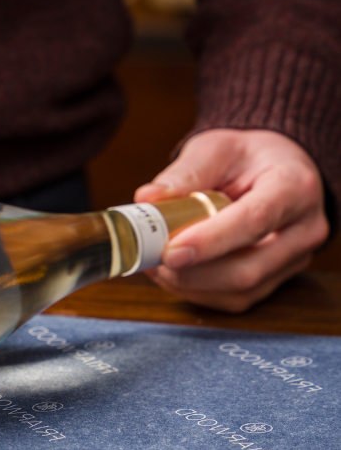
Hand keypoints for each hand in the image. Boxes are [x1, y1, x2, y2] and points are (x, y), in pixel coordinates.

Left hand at [134, 129, 328, 311]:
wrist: (276, 171)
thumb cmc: (246, 158)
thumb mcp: (216, 149)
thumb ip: (184, 173)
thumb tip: (147, 199)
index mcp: (293, 187)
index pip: (254, 221)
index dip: (210, 241)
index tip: (171, 250)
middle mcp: (303, 231)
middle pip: (247, 269)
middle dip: (191, 271)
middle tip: (150, 258)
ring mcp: (292, 262)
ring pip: (238, 292)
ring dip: (187, 283)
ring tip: (154, 260)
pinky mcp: (275, 282)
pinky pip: (232, 300)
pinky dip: (194, 290)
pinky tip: (171, 271)